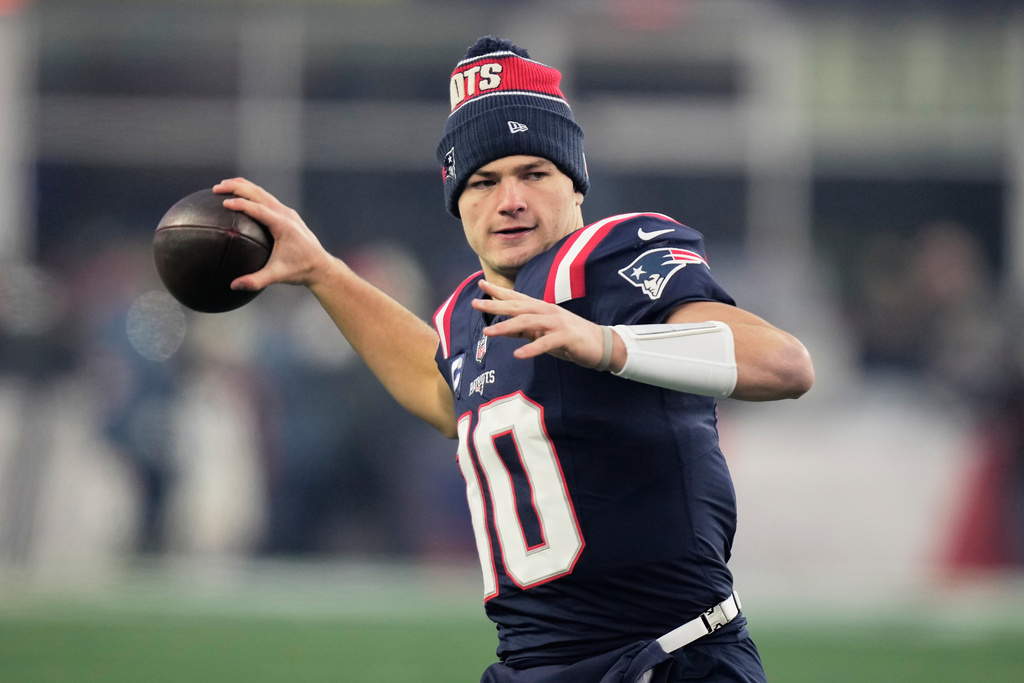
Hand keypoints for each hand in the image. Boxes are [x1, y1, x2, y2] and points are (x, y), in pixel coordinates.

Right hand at [213, 178, 335, 290]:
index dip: (241, 204)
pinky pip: (266, 199)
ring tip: (222, 186)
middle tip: (216, 189)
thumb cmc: (300, 271)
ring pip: (262, 193)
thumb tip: (233, 286)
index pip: (259, 209)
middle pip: (259, 194)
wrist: (321, 267)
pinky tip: (238, 198)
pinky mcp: (287, 215)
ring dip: (243, 187)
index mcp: (284, 226)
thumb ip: (256, 281)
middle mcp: (286, 215)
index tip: (223, 202)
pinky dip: (251, 194)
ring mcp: (287, 213)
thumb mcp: (277, 276)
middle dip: (237, 187)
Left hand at [471, 279, 622, 370]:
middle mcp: (548, 311)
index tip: (481, 283)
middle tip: (476, 304)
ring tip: (489, 333)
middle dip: (496, 305)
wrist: (601, 344)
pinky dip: (532, 348)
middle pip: (518, 306)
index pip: (517, 297)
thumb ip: (524, 331)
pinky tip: (518, 354)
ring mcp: (557, 323)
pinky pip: (546, 342)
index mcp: (542, 309)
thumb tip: (501, 329)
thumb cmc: (569, 339)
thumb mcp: (543, 333)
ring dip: (508, 327)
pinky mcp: (566, 337)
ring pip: (529, 322)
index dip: (498, 291)